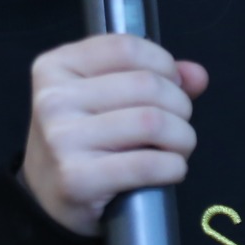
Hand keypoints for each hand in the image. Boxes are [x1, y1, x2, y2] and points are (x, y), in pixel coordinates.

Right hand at [20, 32, 208, 236]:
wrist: (47, 197)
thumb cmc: (82, 140)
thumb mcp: (104, 96)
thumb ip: (152, 76)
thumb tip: (197, 75)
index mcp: (56, 66)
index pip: (126, 47)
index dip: (163, 64)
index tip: (171, 85)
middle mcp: (53, 99)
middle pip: (147, 85)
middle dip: (180, 106)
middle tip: (177, 125)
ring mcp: (61, 139)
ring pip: (152, 122)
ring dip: (182, 138)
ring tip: (176, 148)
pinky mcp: (76, 179)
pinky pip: (148, 164)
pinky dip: (173, 167)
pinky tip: (169, 170)